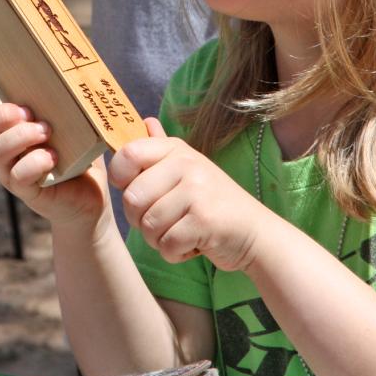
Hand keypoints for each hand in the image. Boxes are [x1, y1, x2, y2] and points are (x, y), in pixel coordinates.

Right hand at [0, 79, 110, 232]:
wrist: (91, 193)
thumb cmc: (79, 149)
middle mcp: (2, 147)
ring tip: (46, 132)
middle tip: (28, 113)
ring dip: (21, 136)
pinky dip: (35, 162)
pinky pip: (17, 175)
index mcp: (8, 126)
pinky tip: (53, 157)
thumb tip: (69, 70)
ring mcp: (9, 171)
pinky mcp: (25, 190)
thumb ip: (63, 99)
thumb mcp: (73, 120)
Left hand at [109, 118, 264, 270]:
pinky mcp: (204, 220)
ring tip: (182, 232)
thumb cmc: (213, 202)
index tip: (139, 192)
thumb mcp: (190, 169)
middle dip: (141, 221)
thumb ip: (162, 148)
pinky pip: (166, 245)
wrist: (254, 231)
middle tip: (166, 221)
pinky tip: (193, 244)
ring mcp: (197, 191)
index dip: (121, 179)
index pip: (127, 155)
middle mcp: (187, 164)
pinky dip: (175, 253)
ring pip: (148, 226)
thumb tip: (145, 121)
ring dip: (159, 240)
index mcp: (177, 150)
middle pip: (132, 198)